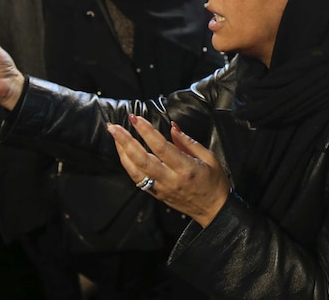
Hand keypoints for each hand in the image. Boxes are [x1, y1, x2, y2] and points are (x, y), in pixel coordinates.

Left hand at [108, 115, 229, 227]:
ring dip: (122, 152)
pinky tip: (124, 153)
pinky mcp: (156, 194)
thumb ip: (189, 142)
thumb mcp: (210, 158)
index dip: (146, 131)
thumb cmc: (214, 183)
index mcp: (185, 168)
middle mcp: (170, 179)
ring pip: (135, 170)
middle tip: (114, 127)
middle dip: (125, 141)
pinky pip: (137, 179)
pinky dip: (128, 164)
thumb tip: (172, 127)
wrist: (214, 210)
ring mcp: (161, 188)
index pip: (161, 147)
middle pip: (141, 159)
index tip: (137, 119)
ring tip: (115, 136)